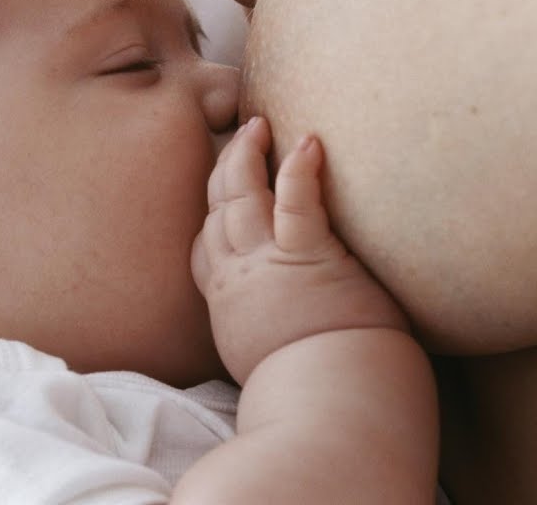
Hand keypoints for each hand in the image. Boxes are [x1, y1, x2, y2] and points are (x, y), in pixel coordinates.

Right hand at [192, 116, 406, 384]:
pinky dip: (298, 171)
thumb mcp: (264, 363)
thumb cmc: (311, 392)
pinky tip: (306, 142)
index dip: (210, 218)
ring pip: (242, 196)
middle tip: (240, 137)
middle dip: (225, 170)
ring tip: (259, 126)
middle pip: (217, 212)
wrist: (331, 410)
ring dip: (247, 156)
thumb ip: (262, 336)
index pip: (205, 250)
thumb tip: (274, 335)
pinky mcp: (308, 259)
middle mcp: (238, 279)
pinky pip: (296, 204)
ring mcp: (268, 266)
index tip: (219, 199)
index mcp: (228, 305)